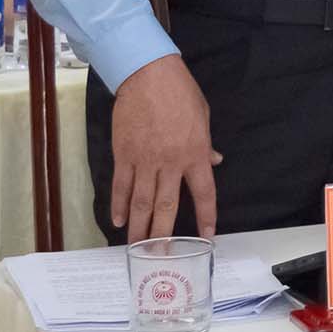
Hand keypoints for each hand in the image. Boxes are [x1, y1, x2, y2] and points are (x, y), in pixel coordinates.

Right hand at [111, 55, 223, 239]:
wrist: (149, 76)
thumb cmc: (180, 93)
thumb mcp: (203, 117)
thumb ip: (206, 144)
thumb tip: (214, 161)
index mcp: (195, 153)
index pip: (204, 193)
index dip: (206, 217)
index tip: (207, 237)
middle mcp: (171, 162)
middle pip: (167, 206)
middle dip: (164, 234)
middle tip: (162, 255)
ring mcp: (145, 160)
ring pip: (141, 202)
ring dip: (139, 227)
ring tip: (137, 247)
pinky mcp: (124, 155)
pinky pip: (122, 186)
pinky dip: (119, 205)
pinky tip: (118, 221)